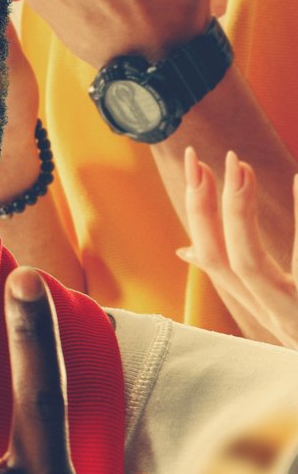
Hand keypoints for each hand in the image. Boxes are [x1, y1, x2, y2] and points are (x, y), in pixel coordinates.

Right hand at [178, 148, 297, 348]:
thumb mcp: (280, 308)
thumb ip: (243, 279)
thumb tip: (187, 251)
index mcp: (262, 308)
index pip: (211, 260)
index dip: (197, 214)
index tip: (194, 169)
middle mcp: (273, 314)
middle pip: (219, 261)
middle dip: (203, 209)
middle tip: (200, 159)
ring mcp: (291, 314)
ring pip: (248, 266)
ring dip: (238, 214)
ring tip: (240, 167)